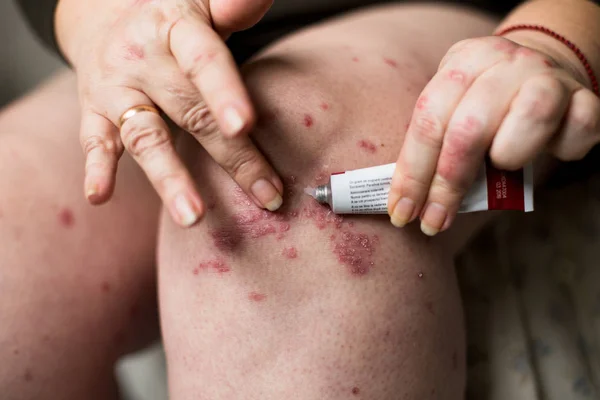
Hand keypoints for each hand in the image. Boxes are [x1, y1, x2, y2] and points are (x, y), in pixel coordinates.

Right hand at [56, 0, 281, 226]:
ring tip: (192, 216)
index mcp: (174, 27)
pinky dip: (97, 168)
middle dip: (231, 156)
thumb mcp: (200, 8)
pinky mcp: (93, 111)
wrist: (103, 14)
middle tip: (265, 195)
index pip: (203, 60)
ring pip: (145, 136)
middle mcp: (142, 58)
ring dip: (169, 178)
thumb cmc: (170, 21)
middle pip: (190, 111)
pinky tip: (99, 196)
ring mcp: (115, 88)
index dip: (224, 92)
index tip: (246, 124)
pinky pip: (94, 141)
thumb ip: (233, 9)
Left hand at [388, 35, 599, 235]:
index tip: (402, 212)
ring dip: (509, 156)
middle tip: (435, 221)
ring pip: (530, 118)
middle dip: (447, 184)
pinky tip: (549, 150)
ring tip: (503, 162)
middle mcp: (505, 62)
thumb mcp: (456, 108)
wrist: (545, 67)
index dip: (413, 171)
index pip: (429, 119)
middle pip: (469, 127)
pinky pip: (575, 131)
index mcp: (464, 62)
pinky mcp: (585, 97)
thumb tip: (411, 201)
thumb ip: (437, 144)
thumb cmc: (489, 103)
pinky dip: (561, 150)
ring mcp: (548, 76)